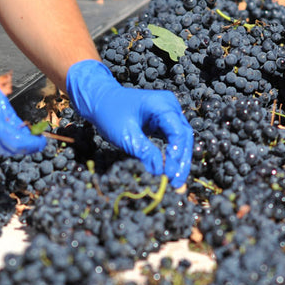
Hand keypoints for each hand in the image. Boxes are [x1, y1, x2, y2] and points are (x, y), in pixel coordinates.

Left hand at [66, 59, 192, 187]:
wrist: (100, 101)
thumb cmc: (110, 113)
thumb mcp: (126, 135)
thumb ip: (145, 152)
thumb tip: (160, 173)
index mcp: (163, 105)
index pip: (178, 132)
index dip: (176, 154)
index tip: (170, 173)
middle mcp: (170, 107)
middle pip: (184, 137)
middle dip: (181, 161)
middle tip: (177, 183)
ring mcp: (169, 113)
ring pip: (182, 140)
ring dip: (179, 160)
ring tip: (176, 181)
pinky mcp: (164, 121)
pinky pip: (173, 139)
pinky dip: (172, 155)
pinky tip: (171, 171)